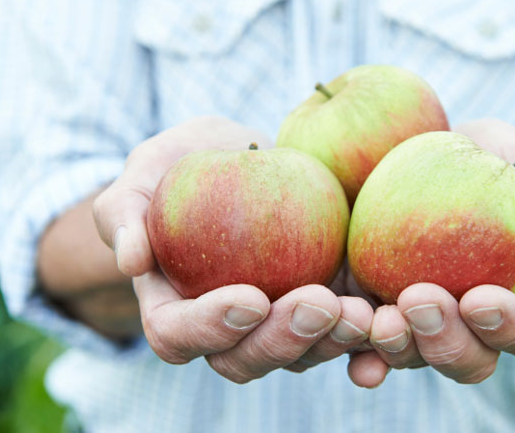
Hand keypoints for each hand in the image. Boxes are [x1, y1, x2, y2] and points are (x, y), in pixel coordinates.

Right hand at [93, 117, 372, 382]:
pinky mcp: (323, 302)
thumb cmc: (182, 166)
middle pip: (246, 359)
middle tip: (317, 303)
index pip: (179, 335)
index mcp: (176, 308)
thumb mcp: (144, 174)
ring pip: (302, 354)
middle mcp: (228, 328)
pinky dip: (369, 341)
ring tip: (362, 312)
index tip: (248, 297)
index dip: (211, 328)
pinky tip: (390, 324)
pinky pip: (344, 334)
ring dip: (333, 342)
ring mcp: (278, 320)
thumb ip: (124, 213)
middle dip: (283, 340)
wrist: (241, 157)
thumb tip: (130, 260)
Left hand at [360, 119, 514, 384]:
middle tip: (419, 300)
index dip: (506, 325)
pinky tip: (337, 330)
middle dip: (444, 341)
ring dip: (393, 345)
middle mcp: (464, 323)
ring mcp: (415, 320)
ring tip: (374, 317)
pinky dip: (348, 343)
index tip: (479, 298)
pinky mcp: (371, 303)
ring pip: (409, 355)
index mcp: (514, 300)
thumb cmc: (492, 162)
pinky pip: (359, 337)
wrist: (435, 157)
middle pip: (465, 358)